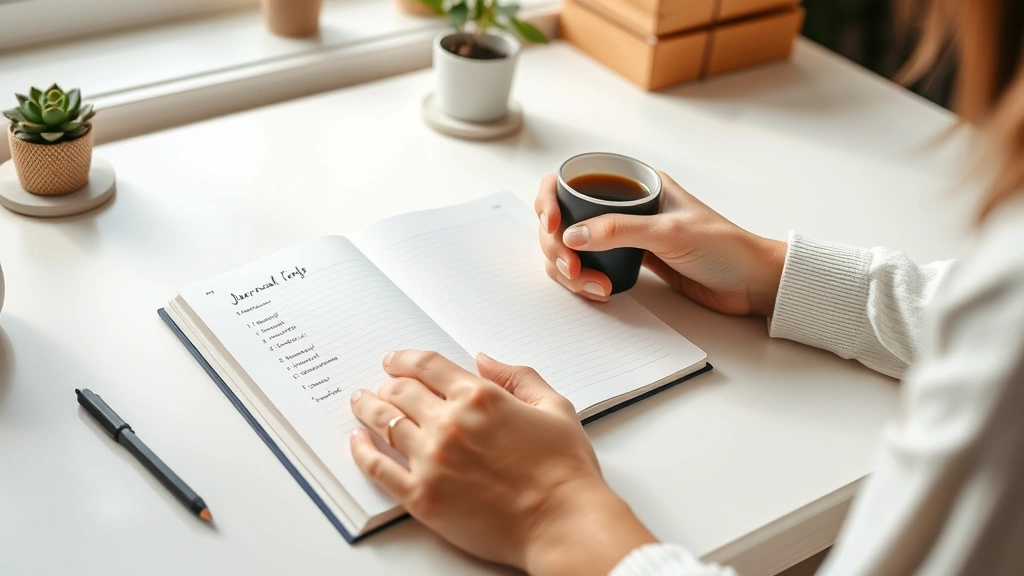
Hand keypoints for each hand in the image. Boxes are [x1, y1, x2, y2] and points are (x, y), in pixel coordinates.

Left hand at [349, 350, 656, 574]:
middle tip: (379, 384)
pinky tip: (357, 442)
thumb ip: (517, 377)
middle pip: (400, 390)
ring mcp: (431, 460)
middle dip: (386, 383)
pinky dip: (361, 451)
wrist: (561, 523)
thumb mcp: (554, 406)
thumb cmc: (564, 471)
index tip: (395, 360)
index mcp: (480, 397)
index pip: (427, 365)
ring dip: (368, 408)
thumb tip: (484, 359)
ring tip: (361, 403)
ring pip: (384, 423)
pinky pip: (377, 468)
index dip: (405, 358)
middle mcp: (449, 423)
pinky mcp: (421, 496)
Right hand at [535, 172, 786, 316]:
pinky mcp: (628, 261)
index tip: (551, 227)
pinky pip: (589, 267)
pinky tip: (599, 290)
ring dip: (570, 269)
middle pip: (564, 220)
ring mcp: (623, 235)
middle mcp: (623, 205)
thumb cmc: (723, 247)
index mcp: (634, 182)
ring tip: (593, 287)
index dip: (549, 201)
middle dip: (558, 247)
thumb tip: (571, 236)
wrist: (751, 282)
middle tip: (574, 270)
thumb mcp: (670, 233)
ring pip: (572, 247)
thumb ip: (619, 231)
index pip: (571, 182)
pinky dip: (583, 280)